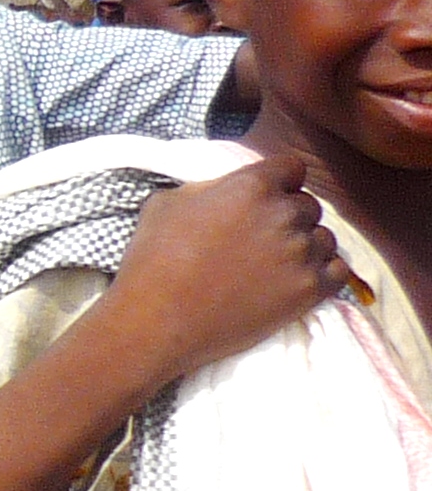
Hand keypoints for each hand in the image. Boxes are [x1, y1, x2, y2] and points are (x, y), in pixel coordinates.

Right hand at [92, 153, 346, 395]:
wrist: (157, 322)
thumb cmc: (152, 262)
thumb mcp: (166, 203)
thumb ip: (208, 188)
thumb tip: (223, 191)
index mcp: (252, 186)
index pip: (292, 168)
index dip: (279, 181)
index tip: (266, 198)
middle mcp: (284, 214)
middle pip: (308, 205)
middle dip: (288, 217)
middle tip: (261, 239)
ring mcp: (301, 253)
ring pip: (324, 238)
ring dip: (305, 247)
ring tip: (274, 265)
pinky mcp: (309, 290)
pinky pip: (338, 271)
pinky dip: (323, 272)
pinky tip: (297, 278)